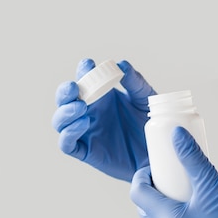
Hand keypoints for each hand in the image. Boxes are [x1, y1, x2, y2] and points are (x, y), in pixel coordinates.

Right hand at [52, 59, 156, 181]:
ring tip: (81, 107)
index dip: (82, 71)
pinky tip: (83, 123)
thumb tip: (121, 65)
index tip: (88, 65)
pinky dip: (69, 133)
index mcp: (101, 96)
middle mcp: (89, 112)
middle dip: (64, 91)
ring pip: (60, 121)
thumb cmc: (149, 126)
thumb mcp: (145, 99)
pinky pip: (67, 144)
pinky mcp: (86, 152)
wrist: (157, 153)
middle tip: (75, 87)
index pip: (84, 80)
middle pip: (64, 100)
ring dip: (65, 112)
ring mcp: (85, 132)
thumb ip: (135, 82)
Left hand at [130, 126, 217, 217]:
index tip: (153, 169)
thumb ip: (192, 158)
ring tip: (188, 200)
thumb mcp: (214, 186)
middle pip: (148, 212)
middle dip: (155, 194)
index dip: (143, 177)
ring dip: (168, 213)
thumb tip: (177, 137)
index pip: (138, 194)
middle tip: (171, 181)